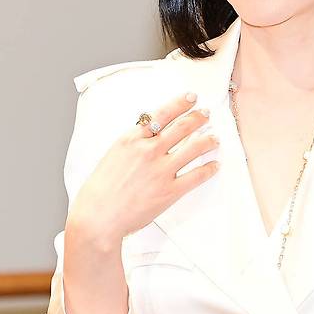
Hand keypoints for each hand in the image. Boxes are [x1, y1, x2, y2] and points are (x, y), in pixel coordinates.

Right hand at [70, 92, 219, 242]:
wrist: (98, 216)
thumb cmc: (101, 189)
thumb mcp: (113, 155)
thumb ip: (133, 143)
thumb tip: (149, 135)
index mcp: (132, 140)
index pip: (162, 114)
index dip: (180, 104)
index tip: (191, 98)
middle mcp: (149, 151)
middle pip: (182, 127)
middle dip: (198, 118)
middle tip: (206, 113)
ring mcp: (161, 170)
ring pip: (194, 148)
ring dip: (208, 140)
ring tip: (215, 138)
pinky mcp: (170, 191)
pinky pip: (196, 176)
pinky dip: (209, 169)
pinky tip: (215, 165)